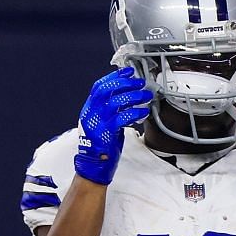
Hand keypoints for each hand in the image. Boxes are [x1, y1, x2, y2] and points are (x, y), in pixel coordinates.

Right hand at [74, 67, 151, 184]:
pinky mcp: (106, 133)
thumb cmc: (101, 145)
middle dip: (125, 83)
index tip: (128, 71)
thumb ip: (111, 111)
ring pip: (115, 102)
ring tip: (145, 96)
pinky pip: (122, 118)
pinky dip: (134, 113)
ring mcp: (97, 122)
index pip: (99, 86)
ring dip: (133, 97)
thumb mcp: (103, 123)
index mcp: (90, 108)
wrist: (93, 164)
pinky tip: (143, 112)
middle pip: (107, 90)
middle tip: (140, 82)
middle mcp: (91, 113)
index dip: (114, 77)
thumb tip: (127, 97)